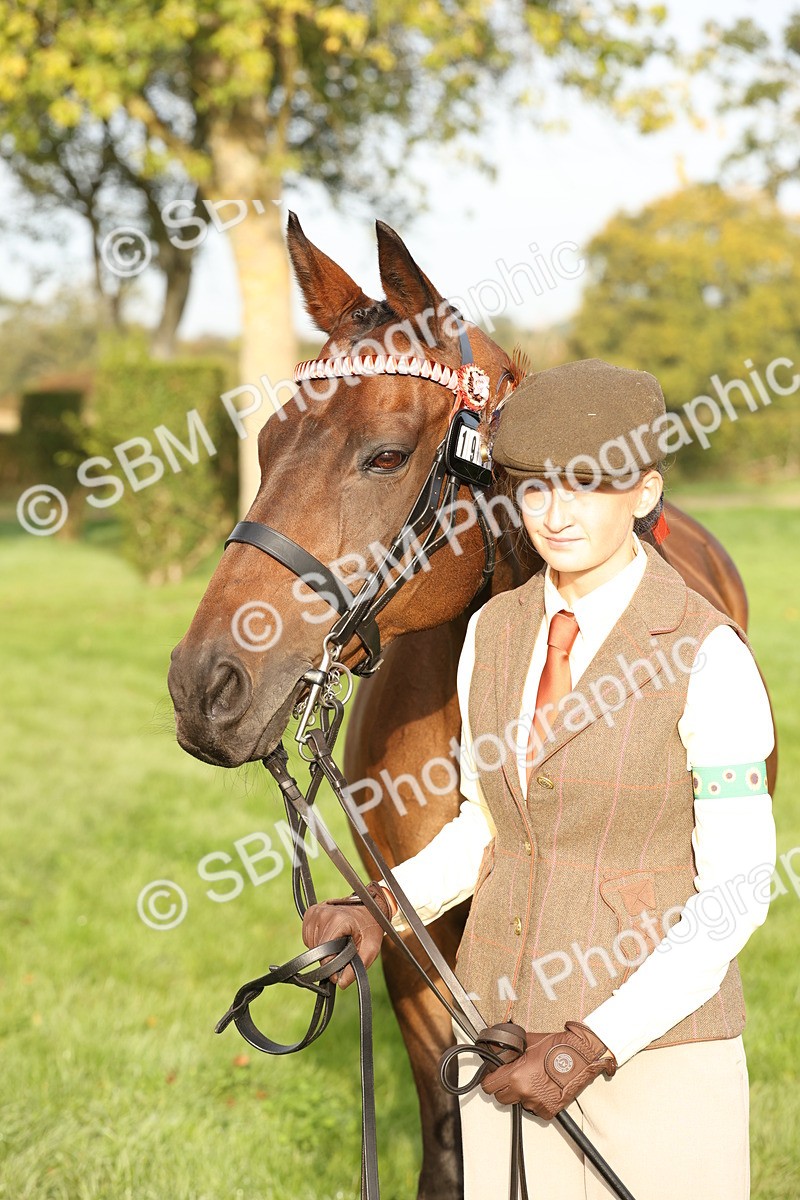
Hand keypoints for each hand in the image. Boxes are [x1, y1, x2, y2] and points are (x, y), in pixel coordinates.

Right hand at [301, 882, 393, 988]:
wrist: (369, 906)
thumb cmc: (370, 926)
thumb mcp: (371, 949)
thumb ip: (356, 968)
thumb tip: (340, 983)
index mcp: (338, 920)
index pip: (325, 953)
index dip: (332, 965)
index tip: (342, 966)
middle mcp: (323, 913)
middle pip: (317, 950)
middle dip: (329, 956)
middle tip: (344, 948)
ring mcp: (315, 911)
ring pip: (311, 945)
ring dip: (323, 949)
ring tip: (339, 940)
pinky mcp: (310, 912)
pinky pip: (308, 937)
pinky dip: (318, 941)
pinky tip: (331, 935)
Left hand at [480, 1021, 616, 1119]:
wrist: (579, 1056)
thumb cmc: (557, 1048)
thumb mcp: (527, 1042)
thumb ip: (509, 1050)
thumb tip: (497, 1051)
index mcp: (515, 1075)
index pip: (489, 1086)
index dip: (490, 1079)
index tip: (493, 1077)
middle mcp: (523, 1091)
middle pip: (501, 1098)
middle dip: (504, 1088)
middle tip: (512, 1078)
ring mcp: (536, 1103)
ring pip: (519, 1104)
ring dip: (521, 1095)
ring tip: (532, 1081)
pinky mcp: (548, 1110)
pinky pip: (535, 1110)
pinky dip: (537, 1102)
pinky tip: (543, 1088)